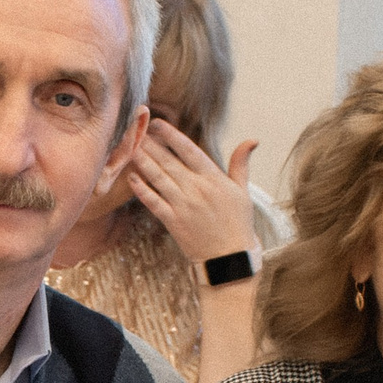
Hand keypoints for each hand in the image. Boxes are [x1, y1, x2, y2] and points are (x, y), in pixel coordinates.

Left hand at [126, 121, 258, 267]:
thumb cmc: (238, 224)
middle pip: (169, 161)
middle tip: (136, 130)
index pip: (189, 150)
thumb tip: (251, 140)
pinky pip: (153, 202)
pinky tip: (132, 177)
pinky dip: (141, 189)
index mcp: (213, 179)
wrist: (230, 258)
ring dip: (143, 162)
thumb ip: (241, 164)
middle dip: (151, 144)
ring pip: (158, 178)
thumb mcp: (243, 191)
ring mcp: (183, 205)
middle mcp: (196, 189)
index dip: (172, 135)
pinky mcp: (173, 221)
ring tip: (130, 148)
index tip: (158, 124)